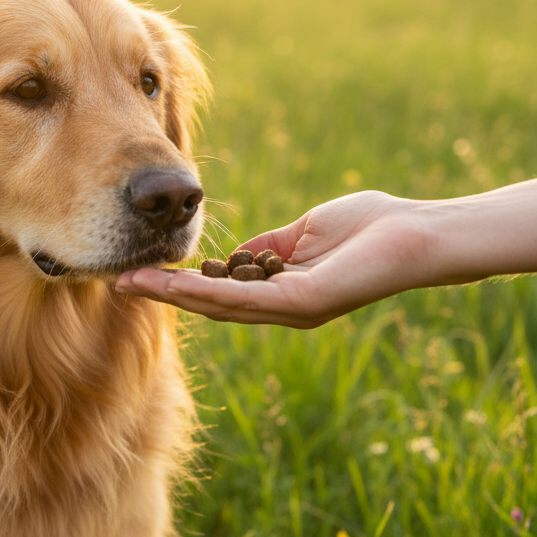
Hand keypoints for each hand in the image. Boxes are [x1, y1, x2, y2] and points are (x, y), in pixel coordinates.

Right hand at [117, 191, 437, 327]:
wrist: (418, 234)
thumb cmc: (373, 227)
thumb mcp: (306, 233)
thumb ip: (270, 246)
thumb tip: (235, 255)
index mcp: (283, 290)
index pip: (220, 290)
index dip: (179, 283)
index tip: (143, 270)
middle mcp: (282, 307)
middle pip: (210, 304)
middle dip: (164, 293)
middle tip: (119, 282)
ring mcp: (291, 308)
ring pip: (218, 305)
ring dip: (172, 295)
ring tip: (132, 284)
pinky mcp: (301, 302)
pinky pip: (243, 299)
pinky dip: (205, 292)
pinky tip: (175, 284)